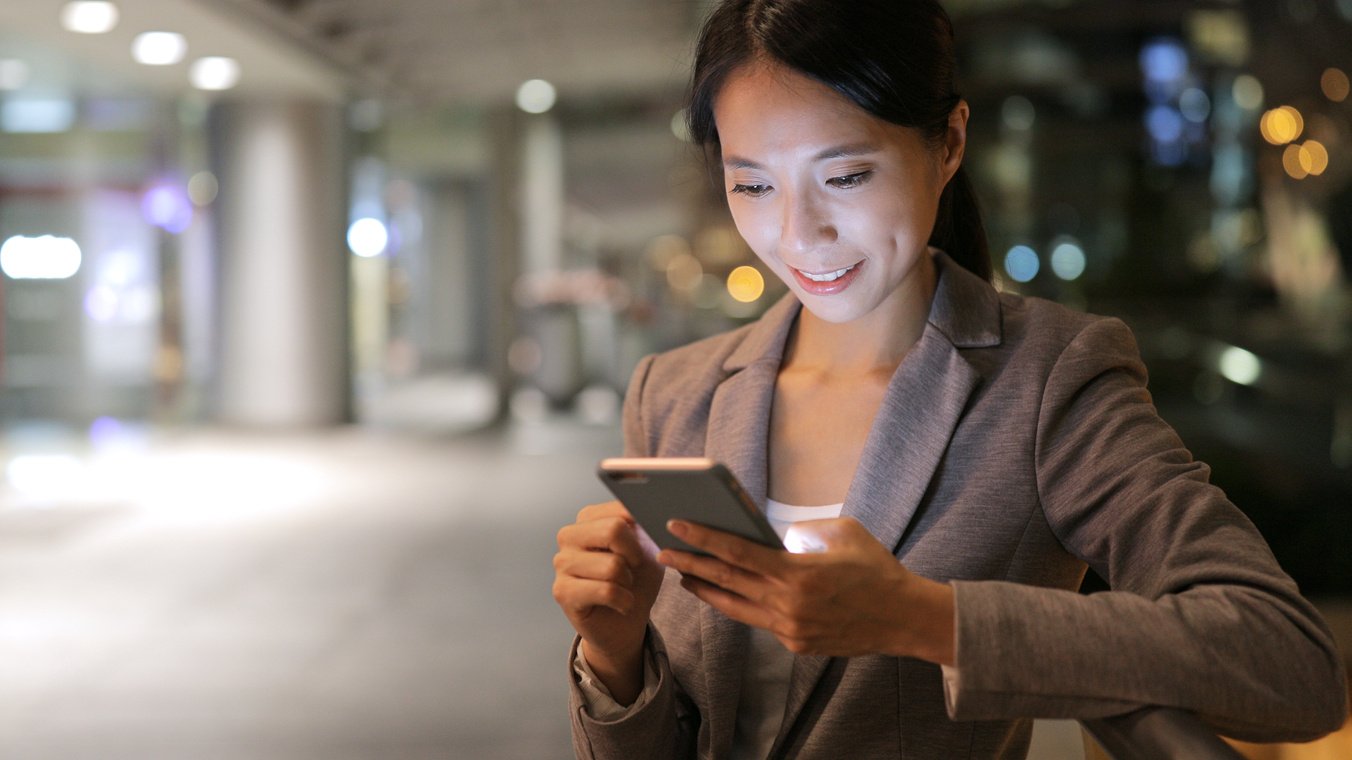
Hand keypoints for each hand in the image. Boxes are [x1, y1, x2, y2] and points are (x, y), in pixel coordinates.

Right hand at [552, 501, 664, 702]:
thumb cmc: (636, 581)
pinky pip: (606, 590)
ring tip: (624, 588)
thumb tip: (652, 506)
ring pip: (612, 565)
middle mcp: (569, 535)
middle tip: (633, 570)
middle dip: (635, 555)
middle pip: (613, 530)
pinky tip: (621, 604)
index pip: (620, 508)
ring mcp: (562, 563)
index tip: (642, 548)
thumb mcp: (649, 547)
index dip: (641, 532)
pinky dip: (624, 600)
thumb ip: (646, 524)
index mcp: (588, 518)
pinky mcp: (562, 591)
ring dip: (628, 582)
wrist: (626, 623)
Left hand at [658, 517, 954, 663]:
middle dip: (690, 564)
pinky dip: (738, 605)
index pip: (738, 552)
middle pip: (727, 580)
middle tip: (663, 551)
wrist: (904, 618)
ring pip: (736, 606)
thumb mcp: (844, 532)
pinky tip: (724, 593)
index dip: (704, 537)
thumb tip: (775, 537)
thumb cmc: (876, 568)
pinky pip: (758, 620)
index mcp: (797, 572)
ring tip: (683, 576)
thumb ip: (803, 531)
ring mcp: (790, 628)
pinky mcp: (796, 644)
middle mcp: (788, 603)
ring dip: (706, 590)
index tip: (677, 525)